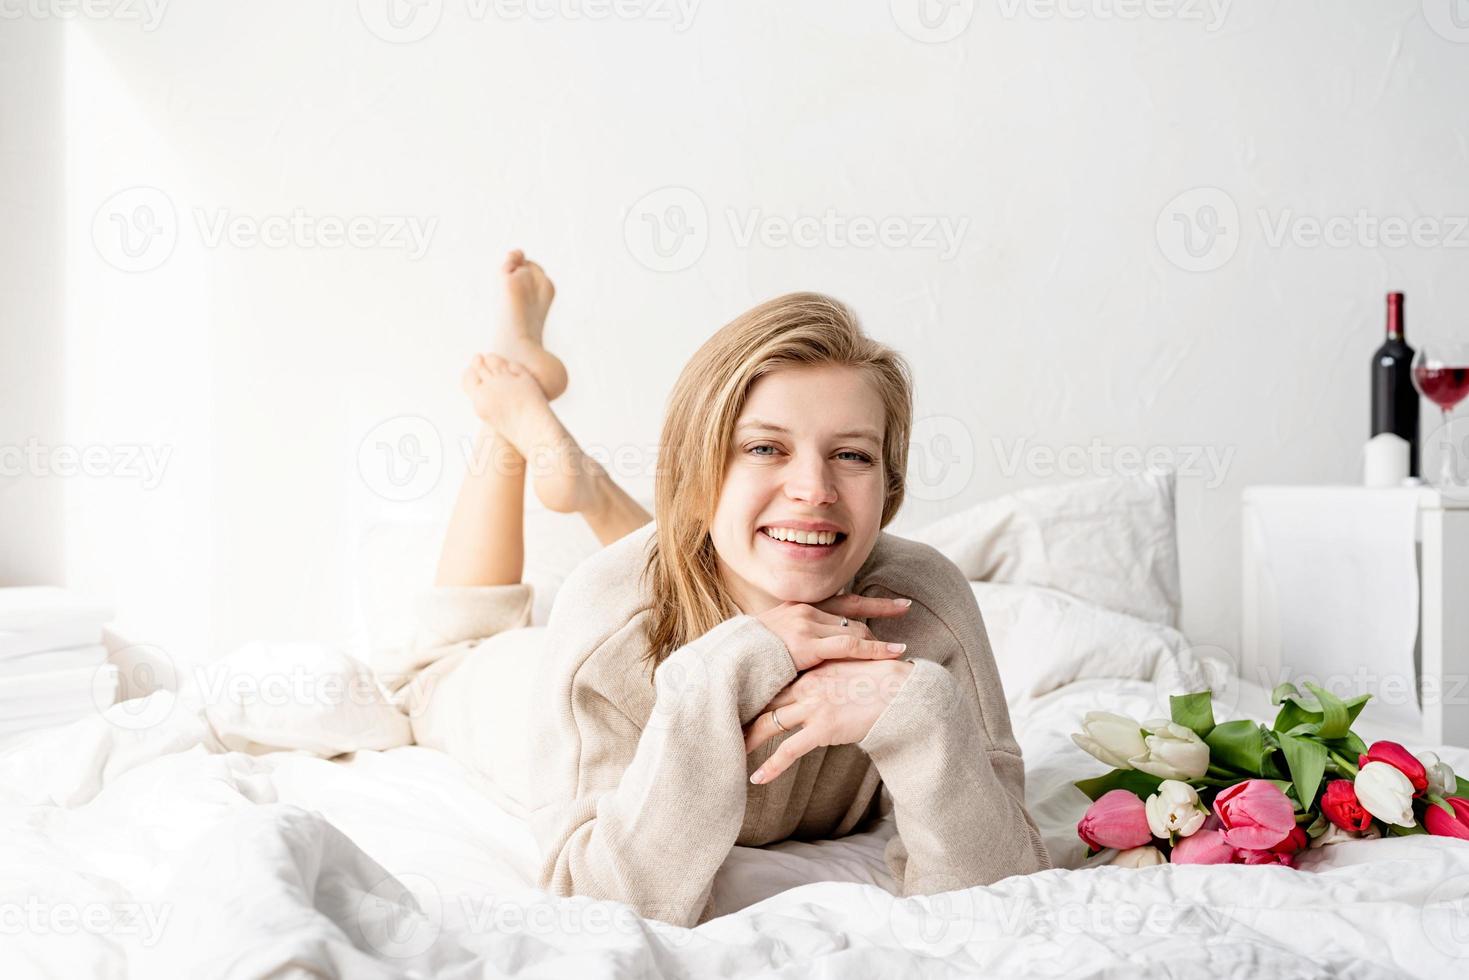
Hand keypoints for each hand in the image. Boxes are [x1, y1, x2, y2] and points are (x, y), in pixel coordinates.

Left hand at [744, 658, 914, 783]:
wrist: (903, 690)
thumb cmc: (882, 680)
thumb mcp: (849, 667)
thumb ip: (828, 674)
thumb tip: (819, 685)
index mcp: (811, 668)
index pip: (773, 680)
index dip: (752, 691)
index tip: (734, 700)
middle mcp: (807, 684)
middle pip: (764, 700)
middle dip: (741, 713)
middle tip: (721, 725)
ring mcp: (814, 705)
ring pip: (769, 723)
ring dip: (748, 739)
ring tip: (729, 753)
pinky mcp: (823, 727)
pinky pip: (790, 750)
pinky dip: (771, 765)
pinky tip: (757, 777)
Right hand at [754, 593, 912, 671]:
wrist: (729, 664)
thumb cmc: (749, 659)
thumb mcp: (772, 642)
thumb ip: (794, 640)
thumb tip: (811, 651)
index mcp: (796, 607)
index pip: (840, 600)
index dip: (868, 602)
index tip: (895, 603)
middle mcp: (804, 610)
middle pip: (852, 611)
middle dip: (878, 613)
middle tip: (903, 613)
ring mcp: (807, 625)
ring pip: (854, 628)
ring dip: (878, 640)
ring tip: (899, 649)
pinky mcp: (809, 644)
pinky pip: (851, 644)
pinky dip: (875, 648)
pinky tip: (893, 653)